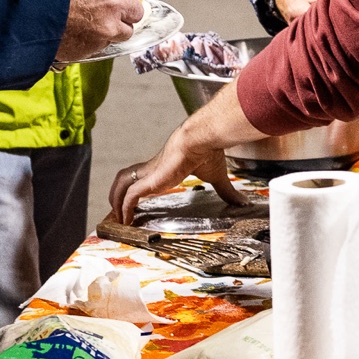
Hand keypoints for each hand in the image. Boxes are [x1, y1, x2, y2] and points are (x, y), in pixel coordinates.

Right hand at [56, 0, 141, 63]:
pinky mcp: (80, 55)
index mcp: (113, 3)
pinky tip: (69, 33)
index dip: (129, 10)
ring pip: (106, 43)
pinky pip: (89, 51)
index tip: (125, 10)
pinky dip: (83, 45)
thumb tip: (114, 0)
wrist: (28, 8)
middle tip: (103, 19)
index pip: (137, 11)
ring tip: (78, 24)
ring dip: (99, 36)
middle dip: (118, 26)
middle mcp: (108, 26)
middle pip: (127, 32)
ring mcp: (95, 43)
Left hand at [110, 88, 251, 222]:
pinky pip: (131, 196)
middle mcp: (153, 169)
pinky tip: (126, 219)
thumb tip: (242, 202)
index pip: (143, 175)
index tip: (136, 201)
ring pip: (122, 184)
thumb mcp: (217, 176)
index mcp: (165, 166)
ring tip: (118, 217)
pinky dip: (125, 208)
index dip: (136, 187)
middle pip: (125, 177)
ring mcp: (150, 173)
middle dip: (117, 193)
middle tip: (118, 210)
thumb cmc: (208, 151)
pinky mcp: (151, 180)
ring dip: (116, 200)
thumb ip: (226, 190)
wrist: (201, 139)